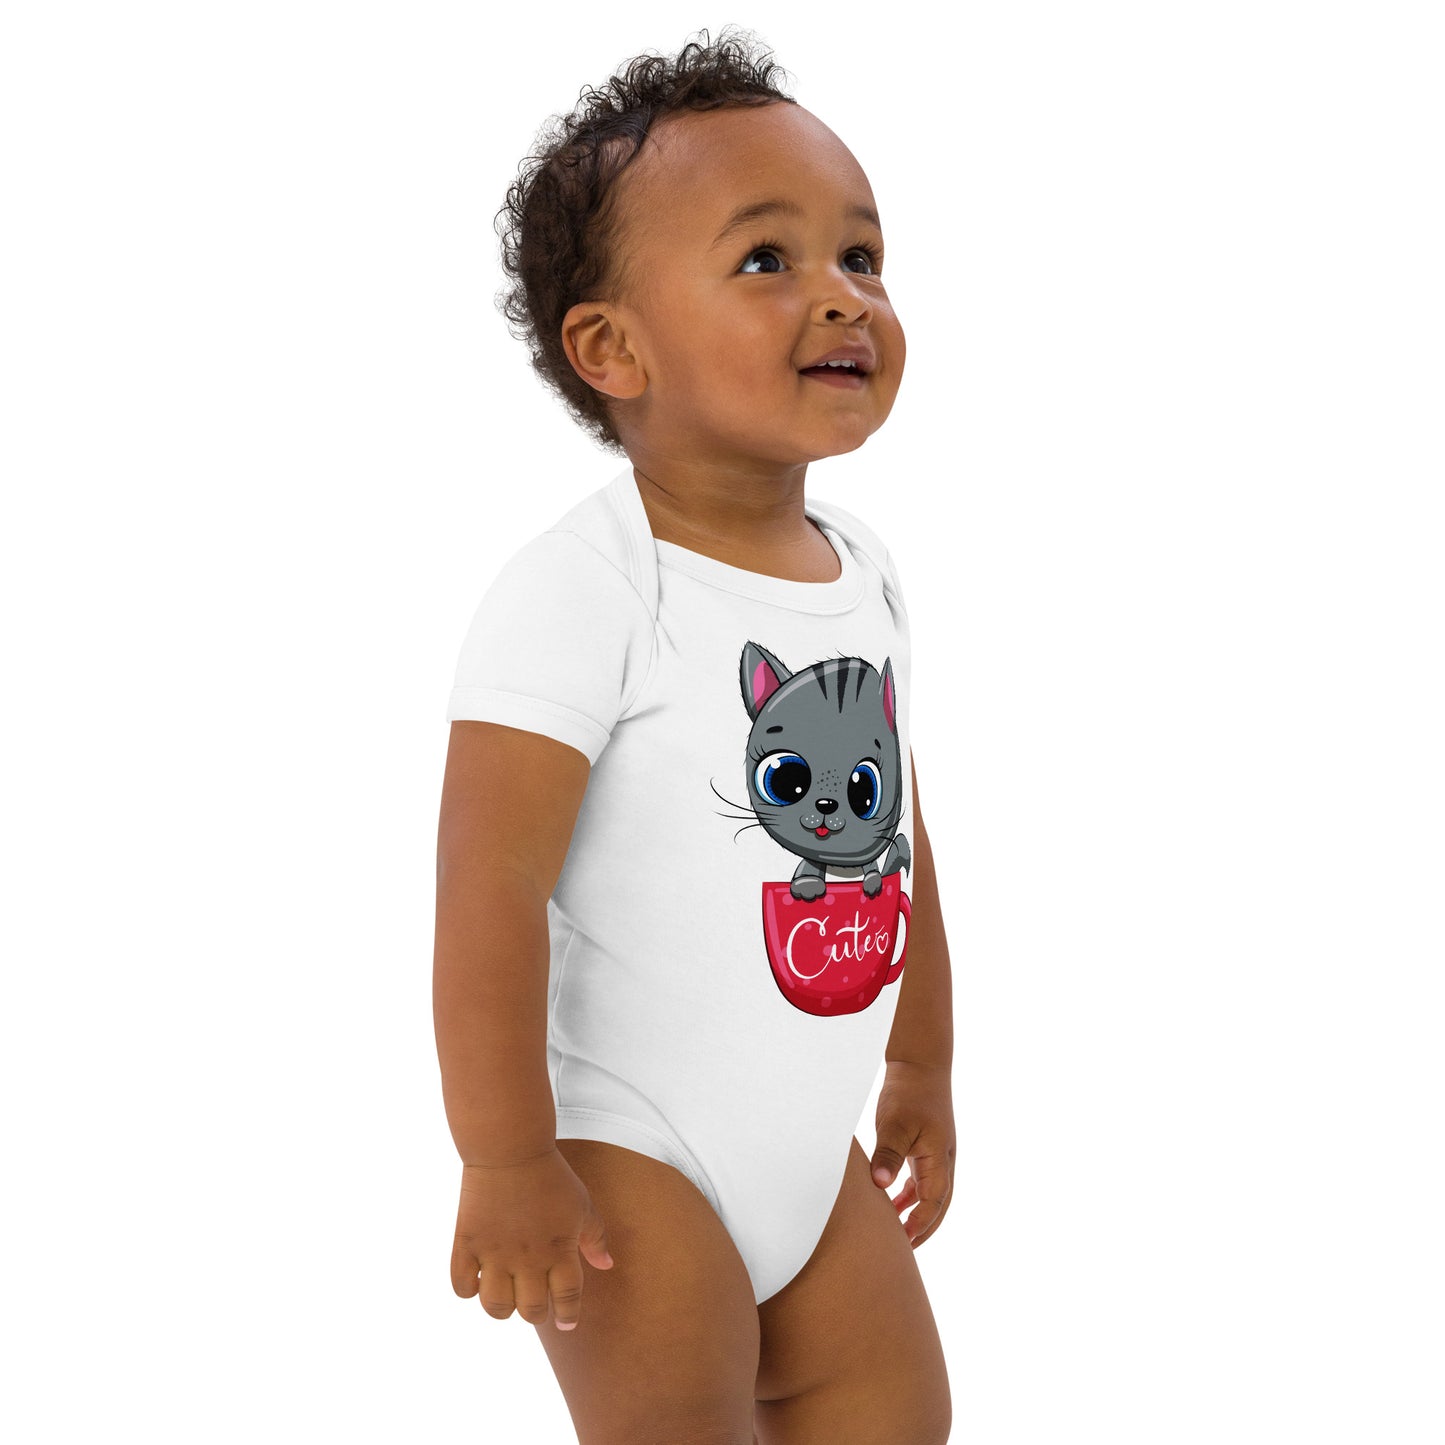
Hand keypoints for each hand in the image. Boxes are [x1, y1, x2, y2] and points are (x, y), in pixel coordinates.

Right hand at [450, 1147, 613, 1330]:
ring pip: (496, 1308)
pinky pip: (461, 1287)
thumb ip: (595, 1239)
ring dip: (502, 1308)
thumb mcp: (582, 1205)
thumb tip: (607, 1266)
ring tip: (506, 1293)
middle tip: (534, 1301)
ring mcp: (495, 1253)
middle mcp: (528, 1258)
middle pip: (531, 1311)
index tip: (566, 1322)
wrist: (510, 1149)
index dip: (568, 1316)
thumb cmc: (551, 1176)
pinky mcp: (467, 1243)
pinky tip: (478, 1278)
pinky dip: (468, 1290)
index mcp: (560, 1250)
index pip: (566, 1299)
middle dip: (535, 1313)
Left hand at [869, 1060, 955, 1247]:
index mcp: (940, 1159)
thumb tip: (880, 1187)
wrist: (920, 1063)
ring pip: (931, 1194)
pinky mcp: (927, 1146)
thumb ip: (888, 1155)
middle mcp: (943, 1161)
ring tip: (897, 1233)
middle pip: (938, 1206)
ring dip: (917, 1214)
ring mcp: (937, 1154)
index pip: (933, 1203)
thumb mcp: (895, 1124)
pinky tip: (893, 1202)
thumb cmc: (908, 1092)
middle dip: (923, 1228)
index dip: (919, 1225)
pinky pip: (922, 1180)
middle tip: (903, 1251)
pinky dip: (911, 1195)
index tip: (903, 1243)